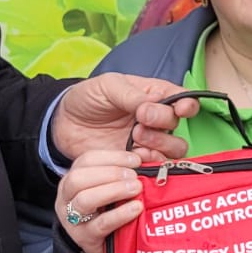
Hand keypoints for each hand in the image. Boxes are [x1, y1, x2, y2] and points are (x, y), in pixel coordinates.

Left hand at [52, 75, 198, 160]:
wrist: (63, 124)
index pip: (184, 99)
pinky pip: (156, 167)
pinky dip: (150, 163)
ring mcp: (148, 142)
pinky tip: (133, 156)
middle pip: (179, 126)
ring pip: (174, 149)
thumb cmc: (88, 98)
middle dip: (163, 123)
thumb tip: (152, 106)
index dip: (188, 105)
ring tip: (136, 137)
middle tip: (140, 122)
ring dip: (160, 144)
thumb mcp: (107, 86)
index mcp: (154, 95)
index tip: (180, 109)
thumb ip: (132, 94)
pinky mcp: (137, 162)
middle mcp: (156, 120)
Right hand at [58, 150, 148, 252]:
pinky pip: (100, 224)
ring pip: (84, 200)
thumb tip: (146, 153)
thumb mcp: (117, 186)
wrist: (108, 248)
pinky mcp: (84, 238)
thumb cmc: (113, 210)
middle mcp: (67, 197)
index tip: (136, 160)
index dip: (112, 157)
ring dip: (113, 191)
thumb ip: (130, 168)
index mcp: (74, 178)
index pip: (87, 160)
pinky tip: (136, 208)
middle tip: (134, 176)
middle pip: (79, 178)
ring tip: (136, 189)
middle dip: (110, 173)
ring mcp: (72, 219)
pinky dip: (119, 214)